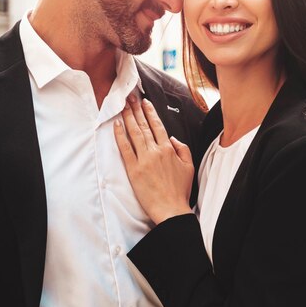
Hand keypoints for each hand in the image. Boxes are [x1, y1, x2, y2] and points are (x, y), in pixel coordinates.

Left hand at [114, 96, 193, 224]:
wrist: (171, 209)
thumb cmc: (180, 190)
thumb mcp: (189, 166)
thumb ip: (183, 149)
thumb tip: (172, 138)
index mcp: (169, 149)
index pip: (157, 126)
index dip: (150, 112)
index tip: (144, 102)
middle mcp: (156, 151)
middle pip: (144, 126)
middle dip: (136, 110)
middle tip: (130, 97)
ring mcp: (144, 159)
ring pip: (134, 133)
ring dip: (128, 118)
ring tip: (123, 106)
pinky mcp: (133, 169)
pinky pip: (125, 149)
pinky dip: (120, 136)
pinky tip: (116, 126)